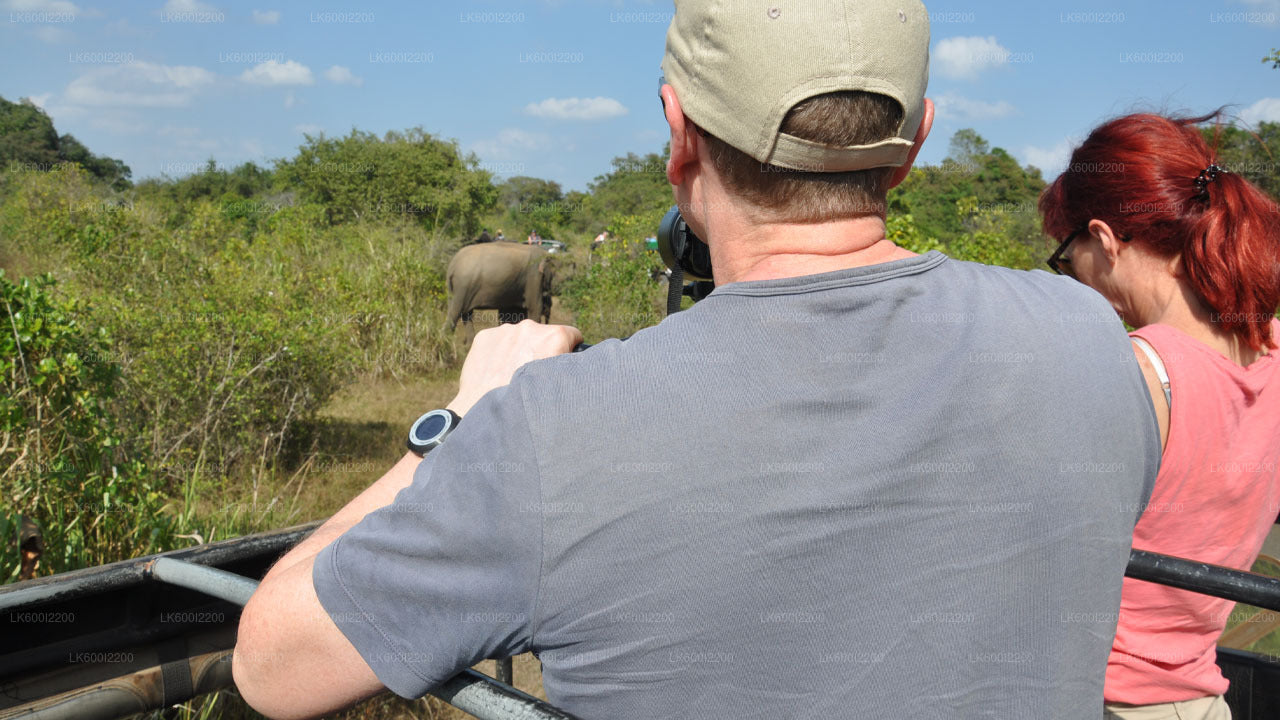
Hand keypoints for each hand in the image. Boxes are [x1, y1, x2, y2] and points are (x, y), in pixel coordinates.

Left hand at [447, 320, 582, 415]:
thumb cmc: (528, 407)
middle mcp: (530, 328)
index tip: (562, 365)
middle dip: (542, 351)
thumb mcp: (560, 389)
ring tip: (513, 378)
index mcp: (554, 337)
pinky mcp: (485, 337)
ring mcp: (505, 331)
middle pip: (544, 336)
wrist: (486, 415)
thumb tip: (570, 366)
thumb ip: (566, 369)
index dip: (570, 351)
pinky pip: (498, 342)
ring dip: (520, 352)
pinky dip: (499, 354)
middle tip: (534, 377)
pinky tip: (497, 374)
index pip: (572, 335)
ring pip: (519, 338)